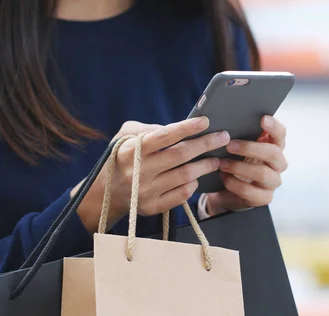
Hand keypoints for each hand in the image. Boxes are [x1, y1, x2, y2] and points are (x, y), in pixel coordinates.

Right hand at [74, 117, 229, 232]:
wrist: (105, 193)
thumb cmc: (121, 158)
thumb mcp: (125, 136)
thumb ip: (148, 129)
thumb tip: (177, 130)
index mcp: (131, 150)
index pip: (164, 136)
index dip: (187, 127)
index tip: (205, 121)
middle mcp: (139, 172)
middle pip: (180, 156)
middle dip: (205, 144)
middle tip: (223, 137)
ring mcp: (146, 192)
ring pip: (185, 176)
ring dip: (205, 166)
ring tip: (216, 158)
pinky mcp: (152, 207)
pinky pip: (181, 195)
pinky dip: (193, 184)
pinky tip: (198, 177)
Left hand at [206, 116, 287, 214]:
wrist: (227, 191)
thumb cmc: (235, 163)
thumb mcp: (238, 149)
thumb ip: (240, 136)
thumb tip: (227, 124)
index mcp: (274, 147)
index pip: (280, 134)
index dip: (274, 126)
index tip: (262, 119)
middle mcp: (278, 164)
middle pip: (273, 153)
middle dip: (250, 148)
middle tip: (229, 145)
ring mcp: (273, 182)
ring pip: (262, 173)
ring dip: (238, 167)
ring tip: (221, 163)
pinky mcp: (264, 198)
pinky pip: (250, 191)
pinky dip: (233, 183)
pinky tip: (223, 177)